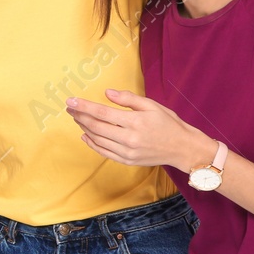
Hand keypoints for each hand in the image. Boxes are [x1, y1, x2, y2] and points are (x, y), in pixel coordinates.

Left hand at [66, 88, 211, 171]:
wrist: (182, 148)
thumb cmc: (168, 123)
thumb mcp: (151, 105)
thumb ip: (128, 99)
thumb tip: (107, 93)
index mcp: (135, 122)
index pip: (102, 112)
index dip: (84, 106)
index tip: (70, 100)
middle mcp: (129, 139)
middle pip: (96, 127)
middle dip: (80, 116)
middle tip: (70, 108)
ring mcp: (127, 152)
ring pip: (97, 140)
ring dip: (84, 128)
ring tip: (78, 118)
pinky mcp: (127, 161)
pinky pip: (104, 152)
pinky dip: (92, 143)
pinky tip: (85, 135)